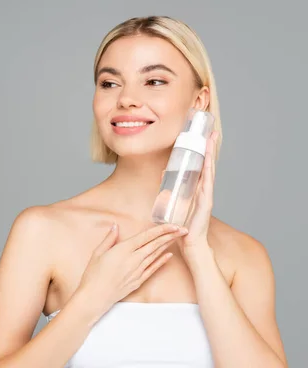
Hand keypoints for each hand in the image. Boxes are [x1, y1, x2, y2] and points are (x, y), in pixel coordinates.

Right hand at [75, 223, 187, 322]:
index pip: (145, 236)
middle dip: (169, 236)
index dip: (160, 230)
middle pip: (154, 245)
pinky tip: (169, 256)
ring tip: (177, 238)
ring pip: (155, 255)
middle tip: (182, 229)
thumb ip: (109, 238)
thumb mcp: (97, 253)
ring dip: (167, 246)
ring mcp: (137, 271)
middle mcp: (133, 260)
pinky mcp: (138, 281)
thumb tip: (115, 226)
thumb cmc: (93, 275)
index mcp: (123, 250)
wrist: (95, 297)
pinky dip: (161, 262)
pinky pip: (153, 269)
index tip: (172, 224)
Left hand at [177, 131, 218, 257]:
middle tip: (211, 131)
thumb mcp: (174, 200)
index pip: (202, 166)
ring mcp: (206, 196)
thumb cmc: (183, 225)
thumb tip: (164, 172)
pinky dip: (209, 172)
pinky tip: (209, 162)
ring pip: (209, 171)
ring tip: (211, 140)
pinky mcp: (205, 203)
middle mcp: (204, 190)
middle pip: (208, 164)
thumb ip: (171, 187)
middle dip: (209, 147)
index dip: (203, 151)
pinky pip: (207, 184)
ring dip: (210, 155)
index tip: (204, 136)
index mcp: (198, 189)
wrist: (190, 244)